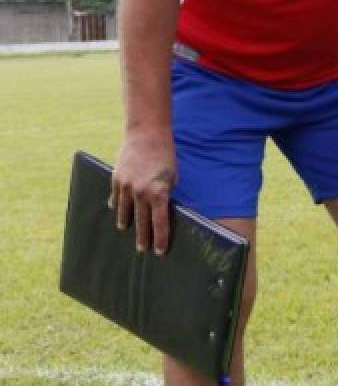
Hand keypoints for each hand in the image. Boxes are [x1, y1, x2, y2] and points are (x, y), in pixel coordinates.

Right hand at [109, 131, 176, 254]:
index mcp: (159, 193)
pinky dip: (118, 206)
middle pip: (141, 222)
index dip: (160, 238)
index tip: (159, 251)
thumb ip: (166, 193)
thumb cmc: (165, 155)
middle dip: (143, 237)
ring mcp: (126, 187)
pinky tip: (118, 212)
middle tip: (143, 249)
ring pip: (125, 212)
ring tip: (126, 230)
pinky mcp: (116, 180)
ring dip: (126, 223)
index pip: (159, 223)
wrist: (147, 134)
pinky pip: (116, 198)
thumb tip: (161, 209)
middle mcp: (141, 193)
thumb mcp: (173, 176)